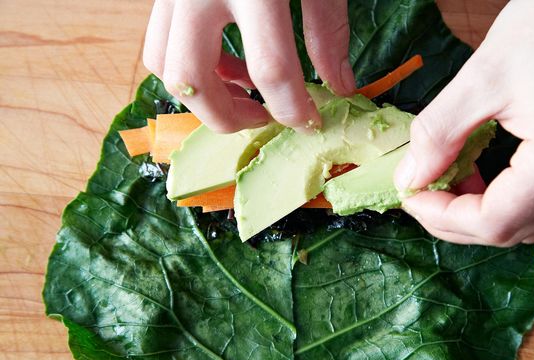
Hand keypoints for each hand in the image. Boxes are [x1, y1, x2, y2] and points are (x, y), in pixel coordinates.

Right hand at [143, 0, 355, 132]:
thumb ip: (328, 31)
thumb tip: (340, 87)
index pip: (271, 69)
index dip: (293, 109)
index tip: (309, 122)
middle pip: (192, 80)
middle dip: (228, 116)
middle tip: (262, 117)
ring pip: (164, 63)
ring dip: (202, 92)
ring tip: (243, 90)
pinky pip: (161, 40)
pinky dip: (190, 64)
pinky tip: (225, 60)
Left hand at [394, 0, 533, 245]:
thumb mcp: (481, 76)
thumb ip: (438, 134)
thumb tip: (410, 178)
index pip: (494, 221)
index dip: (442, 216)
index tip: (410, 195)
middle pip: (512, 231)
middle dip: (455, 219)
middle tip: (420, 194)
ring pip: (527, 222)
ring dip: (479, 212)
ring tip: (445, 183)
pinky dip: (505, 198)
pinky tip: (479, 176)